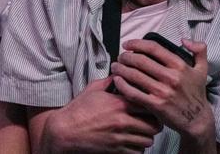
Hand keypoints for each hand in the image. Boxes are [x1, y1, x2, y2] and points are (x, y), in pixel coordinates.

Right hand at [43, 77, 161, 152]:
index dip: (152, 104)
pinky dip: (138, 147)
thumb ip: (110, 81)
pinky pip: (137, 152)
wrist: (65, 131)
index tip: (150, 103)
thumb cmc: (77, 110)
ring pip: (148, 140)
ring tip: (143, 131)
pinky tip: (133, 141)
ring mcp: (120, 137)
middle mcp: (123, 121)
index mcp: (119, 104)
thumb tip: (119, 73)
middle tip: (151, 120)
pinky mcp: (116, 150)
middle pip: (153, 125)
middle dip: (154, 122)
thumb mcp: (93, 89)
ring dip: (147, 136)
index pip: (148, 103)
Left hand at [111, 38, 212, 142]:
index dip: (137, 44)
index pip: (153, 48)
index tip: (127, 44)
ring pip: (135, 75)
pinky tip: (117, 81)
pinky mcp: (156, 105)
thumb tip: (184, 40)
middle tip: (120, 57)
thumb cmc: (196, 94)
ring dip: (121, 69)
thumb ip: (199, 50)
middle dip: (126, 56)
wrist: (197, 119)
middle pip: (140, 60)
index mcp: (179, 65)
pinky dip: (123, 85)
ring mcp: (163, 91)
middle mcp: (171, 77)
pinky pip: (134, 93)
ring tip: (115, 67)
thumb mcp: (202, 69)